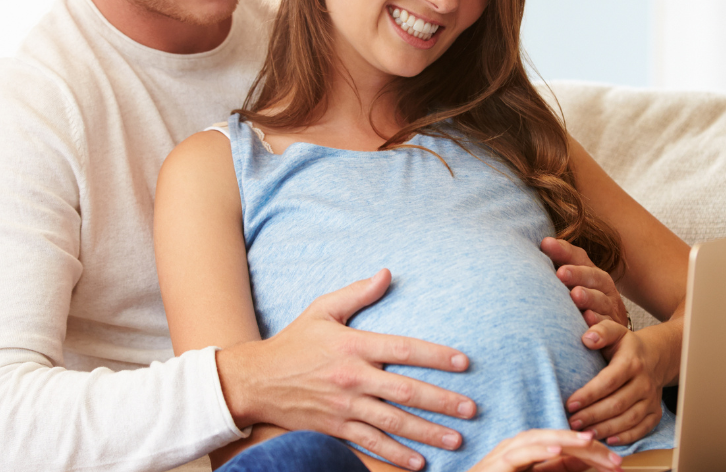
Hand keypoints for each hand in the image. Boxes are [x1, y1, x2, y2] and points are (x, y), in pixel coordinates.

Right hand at [215, 269, 476, 470]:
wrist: (255, 380)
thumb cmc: (293, 342)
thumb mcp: (322, 310)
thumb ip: (357, 293)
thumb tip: (387, 273)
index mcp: (354, 345)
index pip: (404, 349)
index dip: (436, 356)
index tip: (464, 363)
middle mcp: (353, 378)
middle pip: (406, 391)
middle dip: (442, 402)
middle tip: (471, 410)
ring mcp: (344, 406)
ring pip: (393, 423)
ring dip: (427, 432)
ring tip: (456, 439)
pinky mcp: (335, 428)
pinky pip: (370, 444)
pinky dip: (395, 455)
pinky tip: (419, 462)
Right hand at [469, 430, 621, 471]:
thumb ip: (560, 470)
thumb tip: (589, 462)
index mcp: (530, 453)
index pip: (566, 447)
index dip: (593, 453)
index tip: (617, 464)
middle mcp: (518, 449)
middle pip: (556, 439)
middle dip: (587, 447)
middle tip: (614, 459)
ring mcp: (505, 455)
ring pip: (538, 439)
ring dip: (565, 439)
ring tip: (589, 441)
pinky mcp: (495, 466)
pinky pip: (519, 454)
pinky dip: (538, 449)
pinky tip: (555, 449)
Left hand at [541, 237, 628, 327]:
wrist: (612, 333)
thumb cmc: (584, 304)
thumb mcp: (575, 284)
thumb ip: (558, 268)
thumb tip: (535, 249)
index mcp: (592, 273)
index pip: (578, 258)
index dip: (563, 251)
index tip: (545, 244)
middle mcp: (604, 288)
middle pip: (592, 277)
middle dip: (577, 274)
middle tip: (561, 273)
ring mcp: (610, 309)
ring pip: (601, 301)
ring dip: (589, 297)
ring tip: (575, 295)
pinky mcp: (615, 331)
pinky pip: (609, 326)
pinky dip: (599, 325)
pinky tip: (587, 322)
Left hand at [564, 323, 667, 446]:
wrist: (656, 356)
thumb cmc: (627, 346)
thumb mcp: (615, 332)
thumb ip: (601, 331)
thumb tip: (587, 338)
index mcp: (632, 362)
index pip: (609, 381)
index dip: (589, 394)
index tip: (570, 403)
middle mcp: (644, 382)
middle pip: (617, 404)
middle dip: (593, 416)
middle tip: (572, 423)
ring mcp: (651, 399)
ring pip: (629, 419)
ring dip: (606, 429)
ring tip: (585, 435)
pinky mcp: (655, 412)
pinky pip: (642, 429)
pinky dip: (627, 437)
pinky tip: (609, 441)